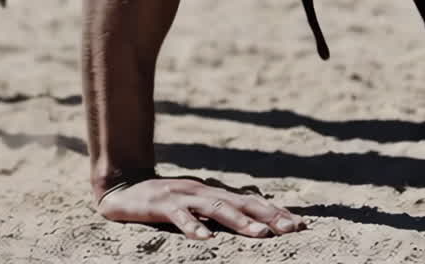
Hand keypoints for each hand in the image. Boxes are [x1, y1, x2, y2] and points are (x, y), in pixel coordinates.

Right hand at [96, 176, 306, 239]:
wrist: (124, 185)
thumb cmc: (164, 198)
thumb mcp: (196, 201)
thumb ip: (220, 208)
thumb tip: (252, 218)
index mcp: (214, 192)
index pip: (251, 201)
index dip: (276, 212)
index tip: (301, 224)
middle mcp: (204, 191)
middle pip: (242, 203)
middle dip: (269, 216)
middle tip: (293, 229)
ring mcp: (184, 197)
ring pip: (217, 208)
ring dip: (240, 221)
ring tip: (261, 234)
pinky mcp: (163, 205)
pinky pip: (180, 217)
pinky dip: (194, 227)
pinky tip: (205, 239)